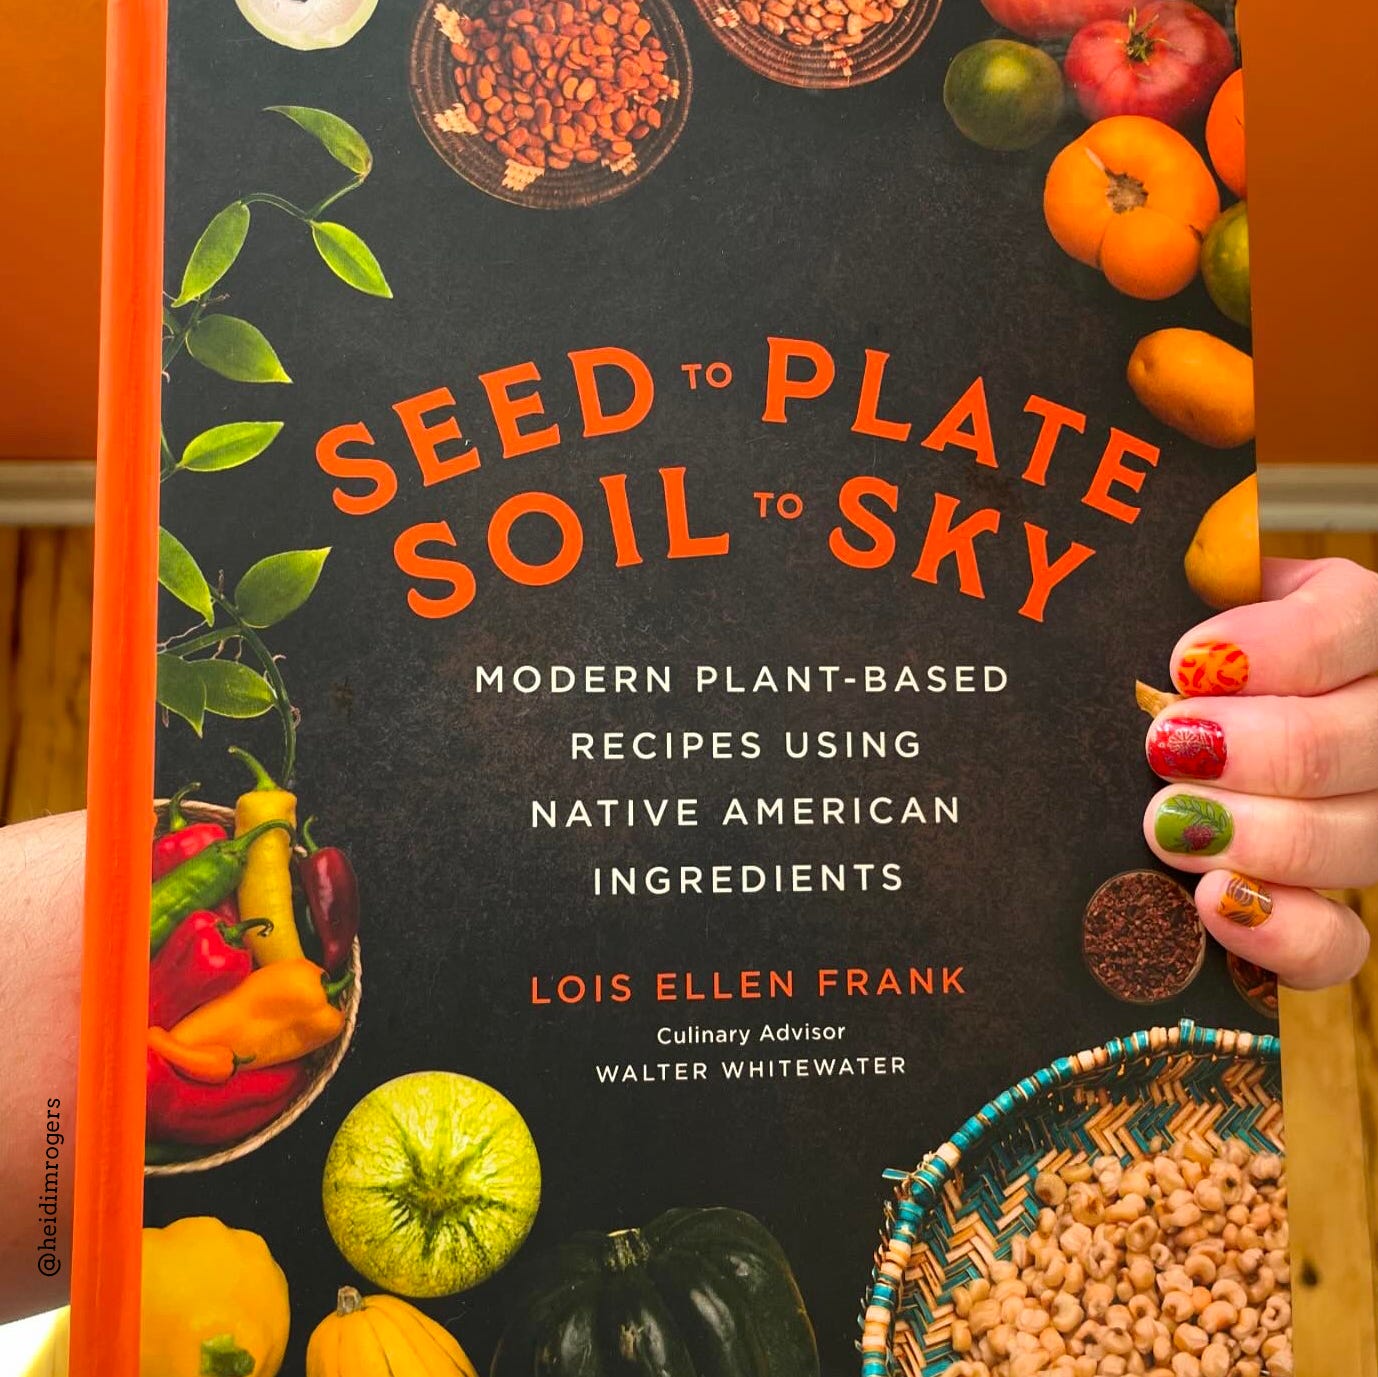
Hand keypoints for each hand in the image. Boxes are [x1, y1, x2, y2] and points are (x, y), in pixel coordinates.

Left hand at [1143, 557, 1376, 988]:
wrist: (1213, 733)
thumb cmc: (1198, 663)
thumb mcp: (1208, 600)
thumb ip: (1208, 581)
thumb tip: (1197, 563)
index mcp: (1365, 627)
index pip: (1352, 623)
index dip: (1270, 649)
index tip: (1185, 661)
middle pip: (1350, 742)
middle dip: (1249, 749)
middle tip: (1166, 747)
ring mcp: (1377, 819)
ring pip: (1358, 839)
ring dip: (1253, 833)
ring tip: (1168, 819)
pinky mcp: (1350, 909)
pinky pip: (1346, 945)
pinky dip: (1283, 932)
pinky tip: (1217, 901)